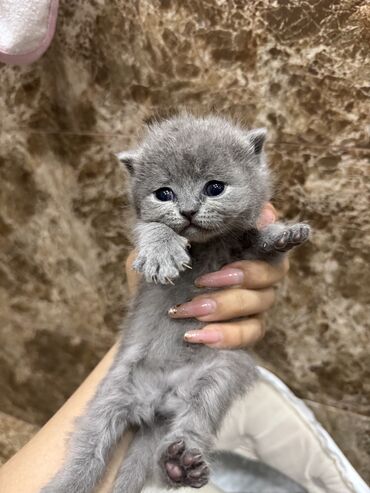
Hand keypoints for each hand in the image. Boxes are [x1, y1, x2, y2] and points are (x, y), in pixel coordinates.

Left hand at [125, 203, 288, 348]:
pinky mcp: (247, 329)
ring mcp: (255, 301)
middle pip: (273, 269)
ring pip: (262, 301)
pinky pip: (251, 332)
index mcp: (237, 242)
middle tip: (202, 282)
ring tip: (188, 310)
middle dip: (243, 274)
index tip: (258, 227)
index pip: (268, 232)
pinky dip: (227, 335)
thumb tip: (189, 220)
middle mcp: (254, 270)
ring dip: (225, 305)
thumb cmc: (157, 271)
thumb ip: (173, 231)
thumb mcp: (157, 247)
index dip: (270, 229)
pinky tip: (197, 335)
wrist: (143, 312)